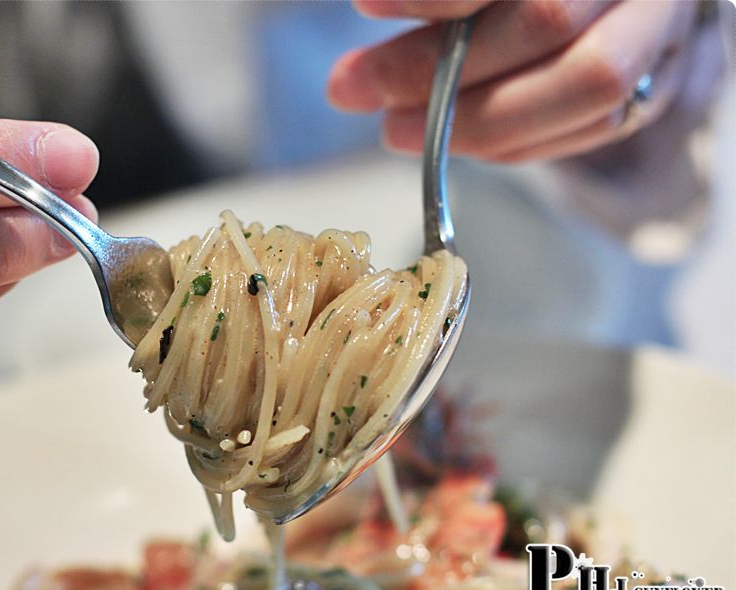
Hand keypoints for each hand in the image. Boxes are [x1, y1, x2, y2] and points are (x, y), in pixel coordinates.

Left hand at [328, 0, 701, 160]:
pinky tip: (452, 140)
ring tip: (393, 128)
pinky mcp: (657, 89)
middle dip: (437, 69)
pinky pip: (591, 130)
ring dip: (475, 122)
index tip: (365, 5)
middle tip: (354, 87)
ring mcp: (665, 34)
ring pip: (587, 89)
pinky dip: (511, 145)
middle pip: (549, 24)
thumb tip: (372, 5)